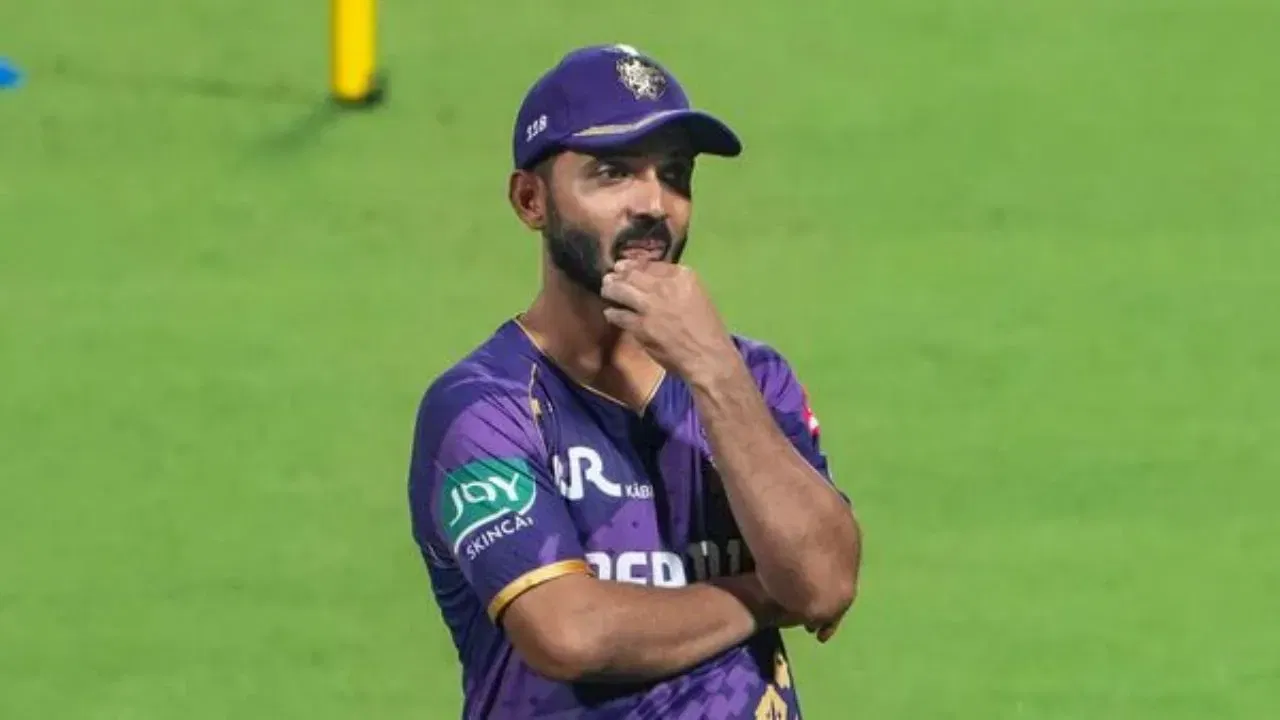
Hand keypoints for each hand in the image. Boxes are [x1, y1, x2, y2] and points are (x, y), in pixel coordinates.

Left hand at [600, 260, 738, 384]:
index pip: (649, 264)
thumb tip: (651, 279)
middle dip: (618, 275)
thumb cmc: (706, 328)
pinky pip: (618, 314)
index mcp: (682, 276)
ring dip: (610, 290)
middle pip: (631, 274)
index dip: (633, 265)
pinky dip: (612, 313)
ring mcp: (650, 305)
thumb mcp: (696, 295)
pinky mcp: (640, 325)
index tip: (625, 267)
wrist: (707, 356)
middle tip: (610, 278)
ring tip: (606, 291)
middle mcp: (664, 286)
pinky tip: (611, 314)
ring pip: (619, 289)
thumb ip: (675, 284)